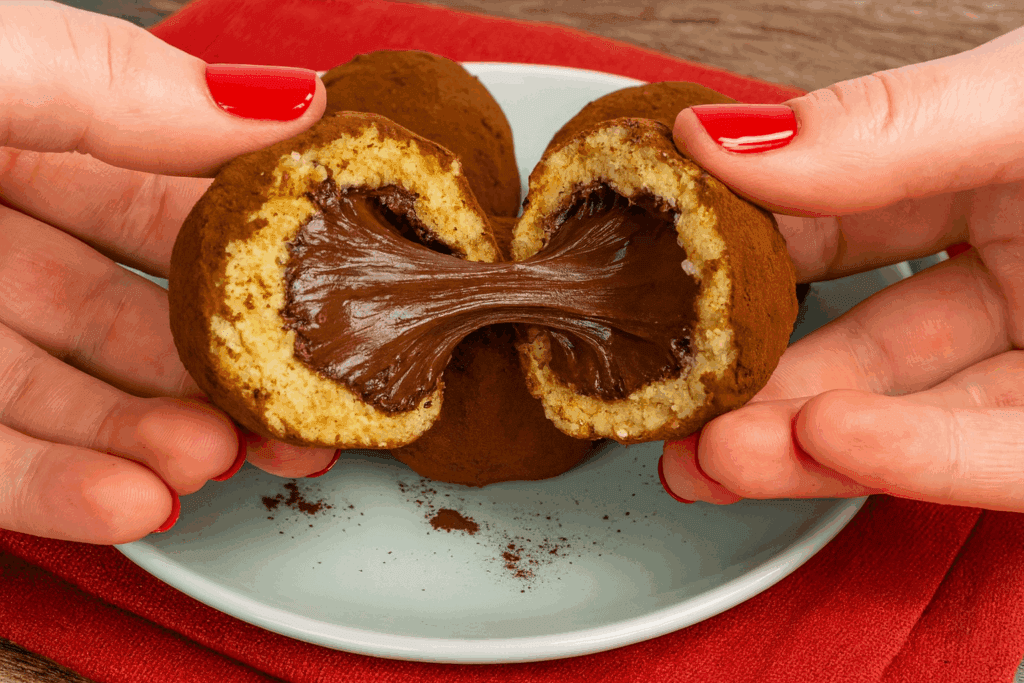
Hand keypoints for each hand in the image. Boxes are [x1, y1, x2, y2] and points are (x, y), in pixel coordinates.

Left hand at [0, 2, 336, 543]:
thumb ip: (115, 82)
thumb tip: (296, 102)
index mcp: (20, 126)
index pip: (168, 191)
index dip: (259, 243)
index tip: (339, 285)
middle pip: (140, 312)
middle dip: (225, 366)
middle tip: (302, 405)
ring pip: (72, 399)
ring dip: (155, 443)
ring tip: (219, 463)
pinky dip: (60, 495)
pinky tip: (135, 507)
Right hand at [660, 26, 1023, 510]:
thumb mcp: (1022, 103)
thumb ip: (876, 126)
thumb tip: (713, 139)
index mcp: (991, 180)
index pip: (839, 230)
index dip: (743, 264)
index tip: (660, 283)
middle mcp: (1018, 278)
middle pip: (863, 346)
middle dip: (754, 387)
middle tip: (665, 405)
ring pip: (915, 421)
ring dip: (803, 449)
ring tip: (710, 457)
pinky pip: (1002, 466)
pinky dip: (914, 462)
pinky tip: (823, 445)